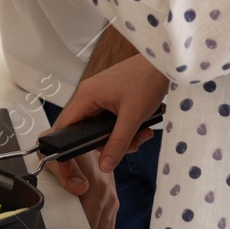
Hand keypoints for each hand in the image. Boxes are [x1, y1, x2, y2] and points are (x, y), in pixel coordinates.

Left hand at [46, 149, 118, 228]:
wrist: (86, 136)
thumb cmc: (66, 146)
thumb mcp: (57, 153)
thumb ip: (64, 169)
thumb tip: (78, 187)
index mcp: (94, 184)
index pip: (88, 220)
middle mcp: (106, 192)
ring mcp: (111, 197)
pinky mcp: (112, 199)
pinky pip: (111, 225)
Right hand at [54, 54, 168, 172]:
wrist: (164, 63)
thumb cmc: (147, 80)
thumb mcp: (132, 118)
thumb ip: (117, 144)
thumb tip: (105, 165)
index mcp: (86, 95)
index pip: (65, 125)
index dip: (66, 145)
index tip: (77, 159)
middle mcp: (89, 94)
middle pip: (86, 130)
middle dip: (108, 143)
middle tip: (129, 146)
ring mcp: (100, 95)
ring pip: (101, 126)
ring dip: (120, 136)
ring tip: (141, 135)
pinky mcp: (111, 96)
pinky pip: (110, 119)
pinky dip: (124, 127)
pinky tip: (140, 128)